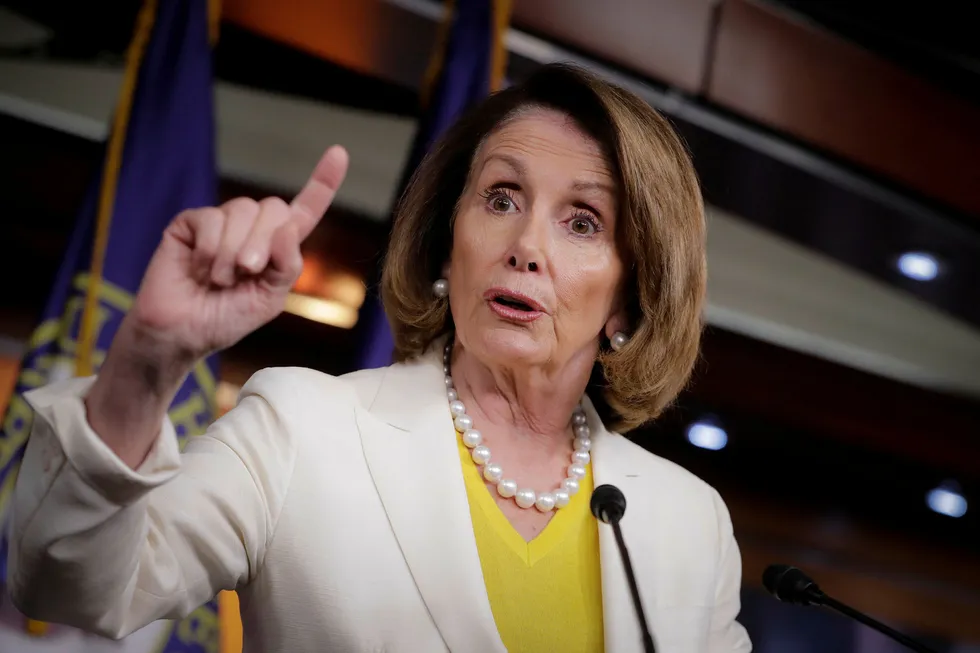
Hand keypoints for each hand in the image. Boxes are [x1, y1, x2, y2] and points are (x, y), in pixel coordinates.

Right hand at [127, 145, 349, 362]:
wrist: (183, 332)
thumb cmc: (226, 318)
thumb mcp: (269, 298)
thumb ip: (287, 265)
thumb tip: (288, 228)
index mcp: (277, 246)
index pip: (305, 209)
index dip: (322, 182)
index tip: (339, 153)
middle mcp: (251, 228)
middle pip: (274, 207)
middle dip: (263, 243)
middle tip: (247, 272)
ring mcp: (221, 222)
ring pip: (242, 210)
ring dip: (233, 252)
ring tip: (219, 279)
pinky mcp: (190, 222)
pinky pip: (211, 218)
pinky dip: (209, 249)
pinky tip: (198, 269)